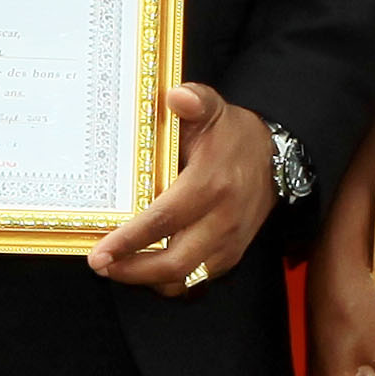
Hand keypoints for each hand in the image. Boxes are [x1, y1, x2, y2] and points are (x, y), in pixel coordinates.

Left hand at [94, 84, 273, 299]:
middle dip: (132, 272)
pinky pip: (197, 278)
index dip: (130, 241)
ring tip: (118, 268)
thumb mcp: (214, 109)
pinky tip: (146, 266)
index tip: (100, 253)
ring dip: (148, 279)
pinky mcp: (231, 255)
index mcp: (211, 185)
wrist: (274, 157)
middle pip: (174, 264)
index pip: (164, 221)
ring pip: (185, 279)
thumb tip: (175, 96)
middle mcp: (222, 220)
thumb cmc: (232, 135)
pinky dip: (169, 279)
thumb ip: (195, 100)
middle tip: (101, 265)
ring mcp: (229, 242)